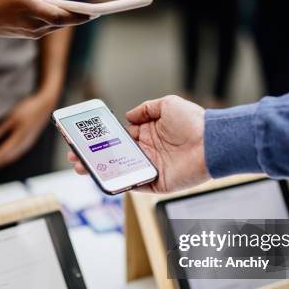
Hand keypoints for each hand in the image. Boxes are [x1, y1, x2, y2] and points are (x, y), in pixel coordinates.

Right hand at [0, 0, 89, 38]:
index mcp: (30, 9)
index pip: (62, 16)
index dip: (80, 16)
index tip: (95, 12)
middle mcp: (33, 25)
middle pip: (64, 22)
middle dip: (80, 16)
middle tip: (96, 9)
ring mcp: (32, 33)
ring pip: (58, 25)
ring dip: (68, 16)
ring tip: (82, 6)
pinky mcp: (30, 35)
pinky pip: (49, 27)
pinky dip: (57, 18)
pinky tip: (62, 9)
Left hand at [0, 92, 56, 173]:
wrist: (46, 105)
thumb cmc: (29, 108)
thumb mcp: (13, 116)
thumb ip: (1, 128)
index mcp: (19, 139)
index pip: (0, 153)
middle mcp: (22, 146)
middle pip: (3, 160)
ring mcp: (25, 146)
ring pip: (8, 159)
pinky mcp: (26, 144)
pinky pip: (12, 156)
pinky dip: (2, 160)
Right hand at [68, 95, 210, 192]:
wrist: (212, 143)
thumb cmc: (194, 122)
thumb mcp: (167, 104)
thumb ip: (145, 109)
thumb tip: (127, 116)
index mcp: (149, 133)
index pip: (119, 137)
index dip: (101, 138)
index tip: (85, 138)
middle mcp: (148, 151)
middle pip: (114, 156)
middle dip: (94, 156)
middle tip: (75, 156)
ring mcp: (151, 168)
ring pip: (119, 171)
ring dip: (100, 170)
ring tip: (81, 168)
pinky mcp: (157, 183)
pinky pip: (133, 184)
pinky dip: (118, 183)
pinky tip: (102, 179)